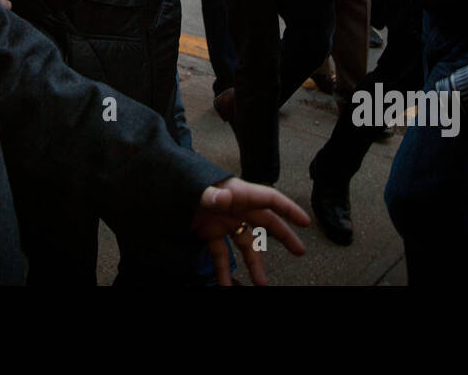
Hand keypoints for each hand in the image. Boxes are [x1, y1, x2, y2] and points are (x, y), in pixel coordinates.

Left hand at [189, 178, 309, 284]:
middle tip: (300, 252)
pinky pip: (222, 253)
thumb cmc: (184, 182)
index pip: (269, 199)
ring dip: (254, 264)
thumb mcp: (197, 189)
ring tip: (261, 284)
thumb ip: (210, 195)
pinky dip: (224, 270)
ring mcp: (223, 220)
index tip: (305, 222)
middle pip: (265, 222)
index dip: (289, 210)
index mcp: (238, 193)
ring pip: (245, 244)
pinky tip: (226, 285)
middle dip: (284, 236)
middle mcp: (235, 207)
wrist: (162, 186)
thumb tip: (224, 200)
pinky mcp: (209, 231)